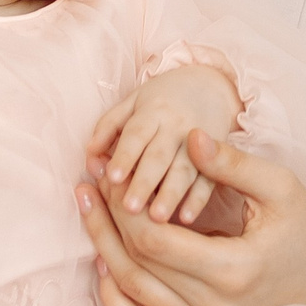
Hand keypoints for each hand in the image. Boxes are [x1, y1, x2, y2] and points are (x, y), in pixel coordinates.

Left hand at [75, 130, 305, 305]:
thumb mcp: (279, 185)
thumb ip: (233, 164)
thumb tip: (190, 138)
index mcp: (233, 271)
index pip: (155, 243)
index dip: (124, 207)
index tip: (111, 173)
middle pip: (136, 266)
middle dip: (107, 221)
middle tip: (89, 182)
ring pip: (133, 294)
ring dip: (103, 250)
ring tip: (89, 208)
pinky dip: (115, 299)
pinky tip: (103, 262)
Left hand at [90, 65, 241, 225]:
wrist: (212, 86)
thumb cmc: (163, 99)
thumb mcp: (134, 101)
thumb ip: (109, 125)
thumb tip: (90, 152)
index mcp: (153, 111)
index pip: (137, 134)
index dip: (125, 155)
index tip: (112, 178)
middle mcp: (176, 127)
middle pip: (160, 156)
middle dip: (145, 182)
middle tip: (129, 208)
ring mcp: (199, 143)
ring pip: (185, 170)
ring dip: (171, 194)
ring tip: (157, 218)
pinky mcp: (216, 158)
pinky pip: (209, 180)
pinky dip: (198, 200)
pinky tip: (187, 218)